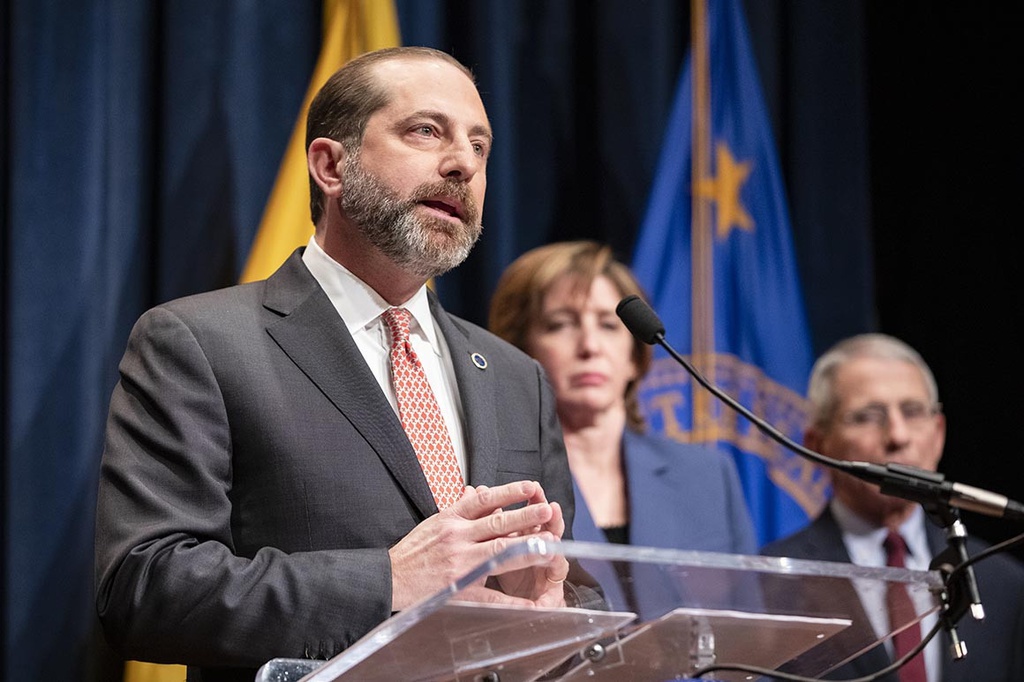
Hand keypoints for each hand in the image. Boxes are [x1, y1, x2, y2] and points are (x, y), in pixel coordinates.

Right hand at [388, 480, 564, 611]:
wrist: (390, 578)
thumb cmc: (414, 550)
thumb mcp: (435, 521)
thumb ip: (459, 508)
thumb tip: (479, 491)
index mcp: (451, 519)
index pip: (484, 500)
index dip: (508, 492)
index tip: (529, 487)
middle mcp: (456, 537)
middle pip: (496, 523)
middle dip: (525, 517)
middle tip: (547, 510)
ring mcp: (459, 563)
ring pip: (498, 552)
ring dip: (526, 548)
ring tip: (548, 544)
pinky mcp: (459, 588)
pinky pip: (489, 595)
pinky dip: (510, 601)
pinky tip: (529, 603)